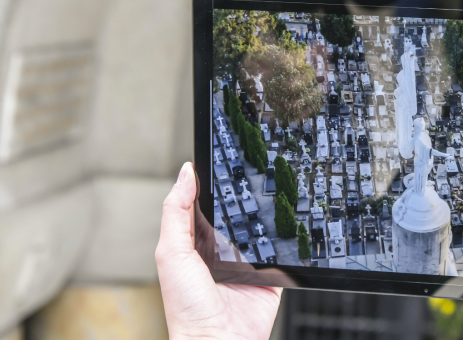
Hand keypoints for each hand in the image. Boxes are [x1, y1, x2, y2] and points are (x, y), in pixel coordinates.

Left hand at [156, 162, 281, 339]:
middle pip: (236, 211)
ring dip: (269, 215)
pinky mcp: (271, 273)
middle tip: (255, 168)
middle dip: (245, 193)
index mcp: (196, 241)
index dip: (212, 181)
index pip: (205, 203)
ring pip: (262, 227)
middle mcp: (222, 249)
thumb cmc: (187, 307)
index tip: (223, 156)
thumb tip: (186, 173)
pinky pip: (283, 250)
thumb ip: (176, 212)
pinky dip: (288, 239)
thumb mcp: (172, 253)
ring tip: (276, 192)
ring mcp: (248, 261)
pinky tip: (290, 225)